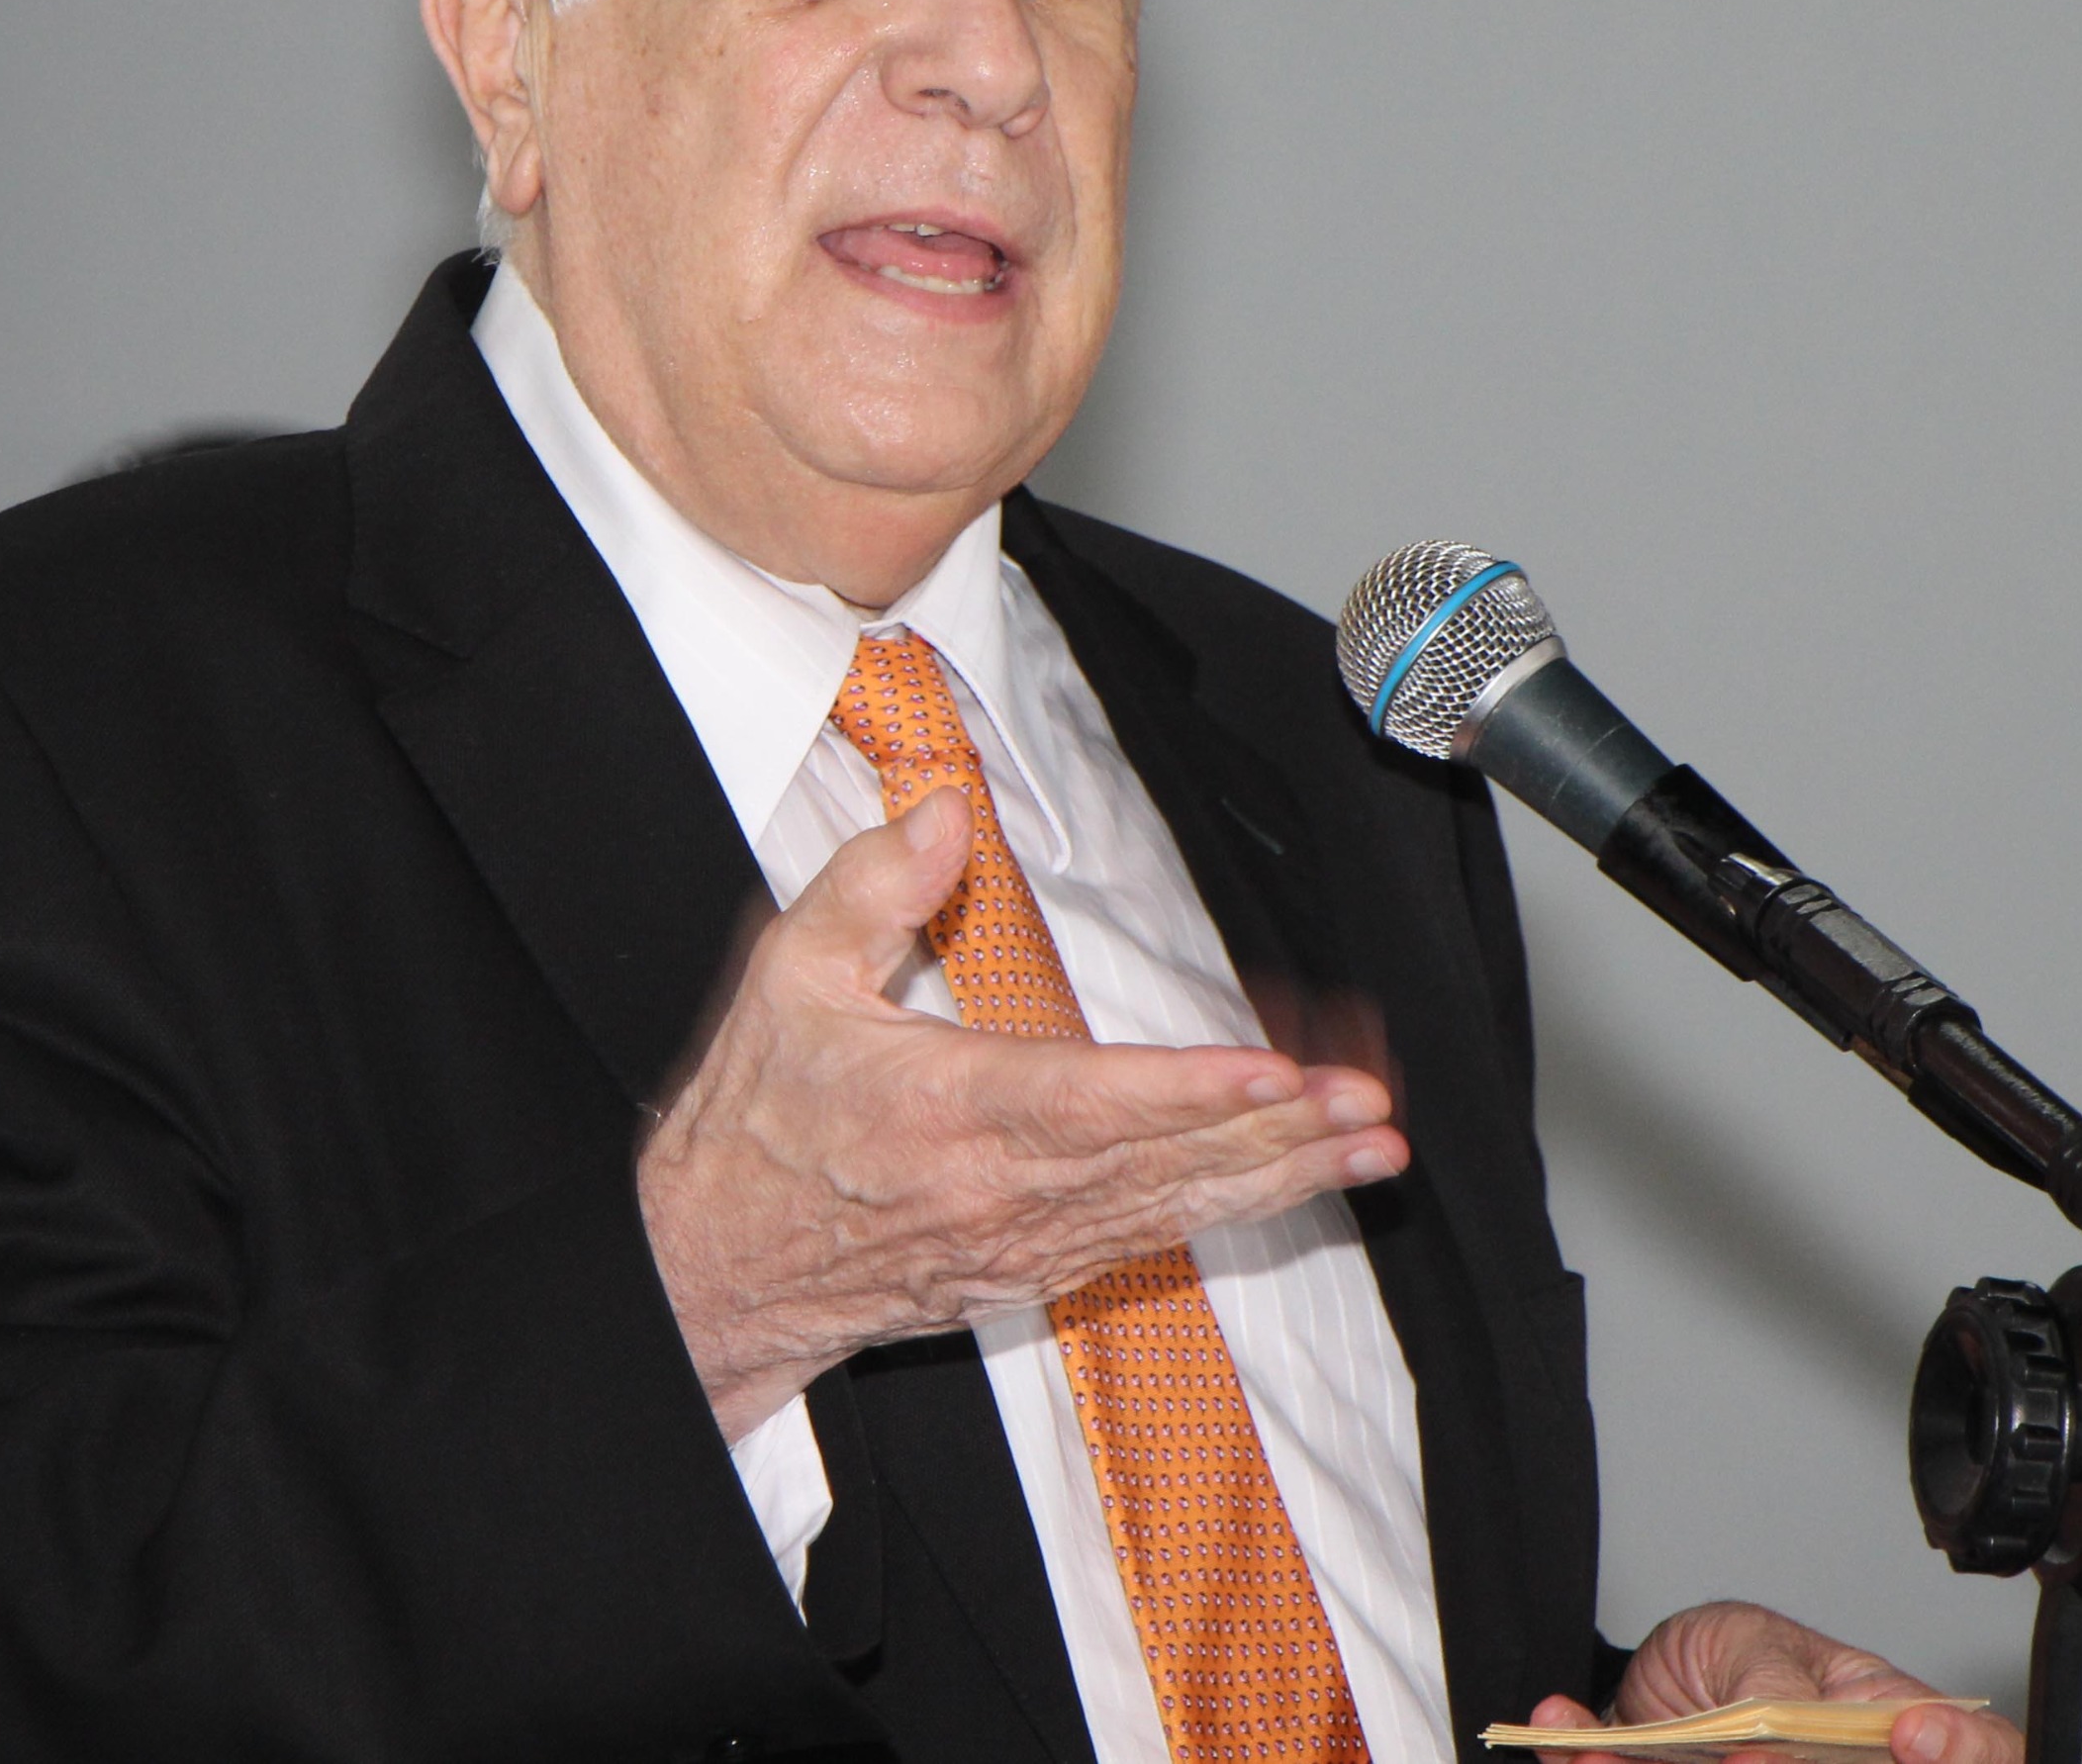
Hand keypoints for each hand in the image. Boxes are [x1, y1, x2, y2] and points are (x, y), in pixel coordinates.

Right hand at [634, 791, 1407, 1436]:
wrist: (711, 1270)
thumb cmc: (753, 1126)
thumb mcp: (787, 978)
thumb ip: (872, 886)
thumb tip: (948, 811)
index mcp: (948, 1111)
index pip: (1092, 1101)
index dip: (1192, 1092)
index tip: (1277, 1076)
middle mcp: (1001, 1190)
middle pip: (1164, 1161)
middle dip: (1279, 1134)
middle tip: (1369, 1106)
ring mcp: (1024, 1241)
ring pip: (1175, 1207)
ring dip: (1280, 1179)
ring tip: (1369, 1148)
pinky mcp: (1032, 1269)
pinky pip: (1150, 1239)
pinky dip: (1228, 1212)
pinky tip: (1289, 1190)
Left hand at [1521, 1602, 2017, 1763]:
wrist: (1650, 1693)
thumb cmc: (1729, 1655)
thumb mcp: (1753, 1642)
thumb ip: (1774, 1684)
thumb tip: (1783, 1727)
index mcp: (1884, 1724)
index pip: (1979, 1748)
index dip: (1962, 1748)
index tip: (1911, 1737)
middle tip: (1733, 1757)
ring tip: (1605, 1751)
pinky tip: (1572, 1740)